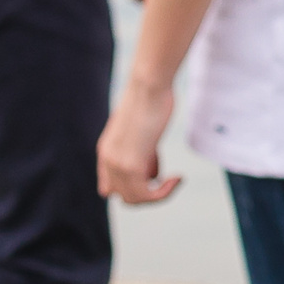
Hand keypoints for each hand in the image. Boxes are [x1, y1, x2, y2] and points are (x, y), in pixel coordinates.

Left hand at [96, 76, 182, 204]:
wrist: (149, 84)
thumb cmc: (151, 98)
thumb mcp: (141, 129)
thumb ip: (141, 151)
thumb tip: (151, 172)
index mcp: (106, 150)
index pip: (109, 187)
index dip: (133, 186)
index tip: (154, 172)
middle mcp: (107, 160)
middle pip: (124, 196)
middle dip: (148, 191)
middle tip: (165, 174)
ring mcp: (118, 164)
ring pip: (134, 199)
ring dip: (157, 195)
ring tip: (174, 180)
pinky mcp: (132, 165)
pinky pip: (147, 195)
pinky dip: (164, 192)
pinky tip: (177, 178)